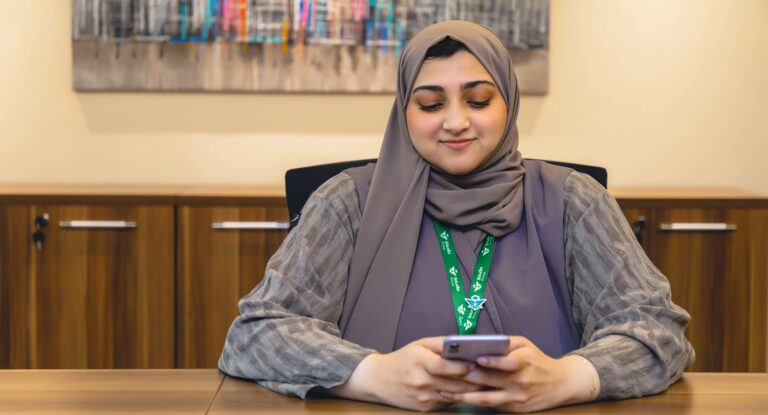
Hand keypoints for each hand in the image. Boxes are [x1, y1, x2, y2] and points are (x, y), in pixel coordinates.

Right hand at [329, 336, 480, 411]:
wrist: (378, 380)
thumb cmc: (402, 359)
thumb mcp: (418, 345)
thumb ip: (441, 344)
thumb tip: (464, 344)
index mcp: (419, 361)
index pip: (445, 365)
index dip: (462, 366)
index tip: (476, 363)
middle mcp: (420, 380)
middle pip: (454, 383)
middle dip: (474, 380)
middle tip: (490, 375)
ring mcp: (422, 396)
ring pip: (454, 395)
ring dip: (470, 390)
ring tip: (484, 383)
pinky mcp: (424, 408)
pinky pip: (446, 402)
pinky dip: (458, 397)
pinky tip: (467, 391)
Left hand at [448, 336, 599, 412]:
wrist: (561, 384)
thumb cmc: (538, 360)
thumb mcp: (525, 345)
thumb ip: (504, 344)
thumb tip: (479, 343)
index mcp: (524, 362)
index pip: (507, 362)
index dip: (492, 361)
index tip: (476, 357)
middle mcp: (521, 382)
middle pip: (490, 381)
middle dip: (467, 377)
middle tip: (446, 373)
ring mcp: (517, 398)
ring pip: (487, 399)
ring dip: (464, 396)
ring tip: (445, 392)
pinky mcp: (515, 409)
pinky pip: (491, 406)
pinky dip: (474, 403)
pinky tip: (458, 399)